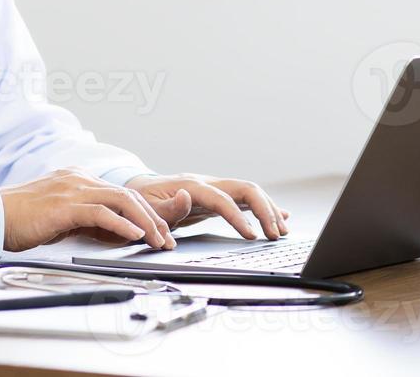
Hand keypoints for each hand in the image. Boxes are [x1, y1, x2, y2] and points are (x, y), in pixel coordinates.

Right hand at [0, 168, 175, 251]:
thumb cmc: (20, 219)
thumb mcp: (60, 216)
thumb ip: (85, 218)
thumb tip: (112, 231)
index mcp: (77, 179)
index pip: (120, 193)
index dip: (144, 213)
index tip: (157, 232)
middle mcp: (78, 178)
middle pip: (127, 195)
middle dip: (152, 218)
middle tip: (166, 239)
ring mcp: (72, 189)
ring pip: (120, 200)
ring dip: (144, 223)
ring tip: (157, 240)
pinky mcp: (65, 205)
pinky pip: (101, 212)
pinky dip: (122, 224)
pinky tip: (134, 235)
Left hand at [125, 173, 290, 240]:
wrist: (138, 189)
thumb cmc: (141, 200)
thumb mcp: (146, 207)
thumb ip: (166, 207)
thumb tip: (185, 197)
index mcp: (191, 185)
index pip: (222, 199)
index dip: (238, 217)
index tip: (252, 236)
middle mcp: (207, 183)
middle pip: (245, 188)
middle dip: (264, 209)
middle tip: (275, 235)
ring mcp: (214, 188)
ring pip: (249, 192)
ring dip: (268, 210)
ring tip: (281, 232)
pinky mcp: (217, 197)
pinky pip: (245, 199)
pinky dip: (264, 208)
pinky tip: (281, 216)